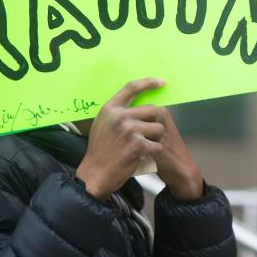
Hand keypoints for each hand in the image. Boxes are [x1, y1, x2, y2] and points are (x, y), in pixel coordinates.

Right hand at [75, 78, 200, 200]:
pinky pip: (158, 145)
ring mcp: (130, 130)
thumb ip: (118, 112)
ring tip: (145, 146)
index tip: (162, 82)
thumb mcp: (103, 124)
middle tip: (148, 134)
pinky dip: (155, 153)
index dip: (149, 82)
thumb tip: (139, 104)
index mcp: (111, 108)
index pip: (132, 87)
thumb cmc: (99, 150)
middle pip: (152, 110)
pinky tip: (145, 157)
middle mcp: (120, 116)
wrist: (94, 174)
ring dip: (156, 138)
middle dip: (154, 122)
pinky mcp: (138, 145)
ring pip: (158, 128)